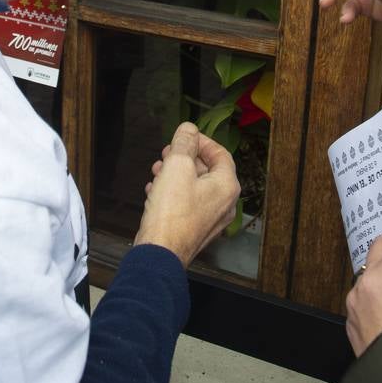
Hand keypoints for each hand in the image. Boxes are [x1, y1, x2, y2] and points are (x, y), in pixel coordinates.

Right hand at [135, 123, 239, 267]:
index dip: (202, 141)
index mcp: (226, 186)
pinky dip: (173, 193)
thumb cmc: (171, 213)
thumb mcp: (177, 166)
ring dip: (176, 175)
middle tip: (168, 152)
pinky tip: (154, 191)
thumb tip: (189, 129)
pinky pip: (188, 204)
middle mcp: (224, 204)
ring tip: (157, 170)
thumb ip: (184, 143)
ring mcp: (211, 220)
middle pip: (208, 170)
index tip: (186, 136)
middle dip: (185, 158)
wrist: (159, 253)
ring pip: (195, 187)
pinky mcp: (195, 230)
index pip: (221, 154)